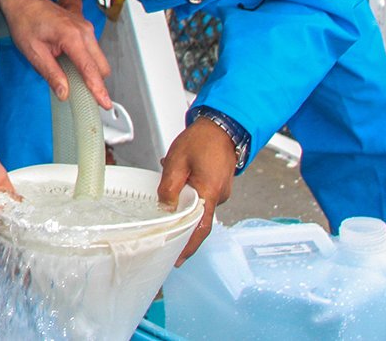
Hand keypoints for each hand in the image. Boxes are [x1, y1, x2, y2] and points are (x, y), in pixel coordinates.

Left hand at [0, 0, 110, 107]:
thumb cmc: (25, 22)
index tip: (105, 104)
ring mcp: (86, 28)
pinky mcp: (84, 28)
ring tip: (69, 76)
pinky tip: (69, 64)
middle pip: (101, 66)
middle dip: (96, 82)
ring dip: (90, 72)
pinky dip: (86, 62)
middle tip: (83, 96)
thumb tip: (64, 94)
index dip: (98, 88)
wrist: (24, 1)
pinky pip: (93, 51)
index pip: (90, 68)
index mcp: (72, 36)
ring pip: (99, 59)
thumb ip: (51, 74)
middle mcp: (84, 31)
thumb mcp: (33, 52)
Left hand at [158, 118, 237, 264]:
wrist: (221, 127)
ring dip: (182, 200)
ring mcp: (220, 192)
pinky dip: (189, 191)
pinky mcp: (218, 186)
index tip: (178, 258)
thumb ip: (169, 187)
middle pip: (197, 220)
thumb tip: (165, 208)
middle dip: (180, 221)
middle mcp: (218, 197)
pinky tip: (180, 176)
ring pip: (197, 205)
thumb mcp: (176, 162)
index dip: (188, 246)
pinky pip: (201, 196)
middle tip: (164, 221)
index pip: (199, 229)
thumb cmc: (201, 141)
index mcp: (209, 193)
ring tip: (170, 182)